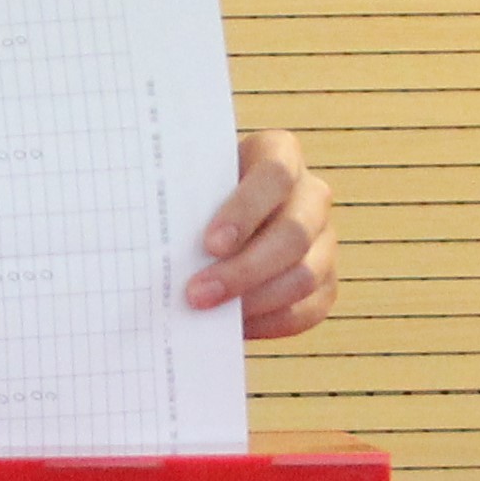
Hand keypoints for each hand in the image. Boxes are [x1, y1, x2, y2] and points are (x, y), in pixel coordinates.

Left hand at [187, 128, 337, 339]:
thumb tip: (153, 242)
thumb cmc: (191, 198)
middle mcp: (310, 194)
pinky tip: (233, 326)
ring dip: (254, 300)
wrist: (211, 222)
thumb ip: (179, 204)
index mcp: (278, 154)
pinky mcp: (326, 279)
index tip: (209, 243)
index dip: (245, 210)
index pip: (275, 175)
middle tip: (196, 294)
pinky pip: (309, 308)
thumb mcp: (186, 187)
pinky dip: (270, 321)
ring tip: (207, 313)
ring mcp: (323, 238)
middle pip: (293, 233)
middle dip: (244, 270)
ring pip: (305, 275)